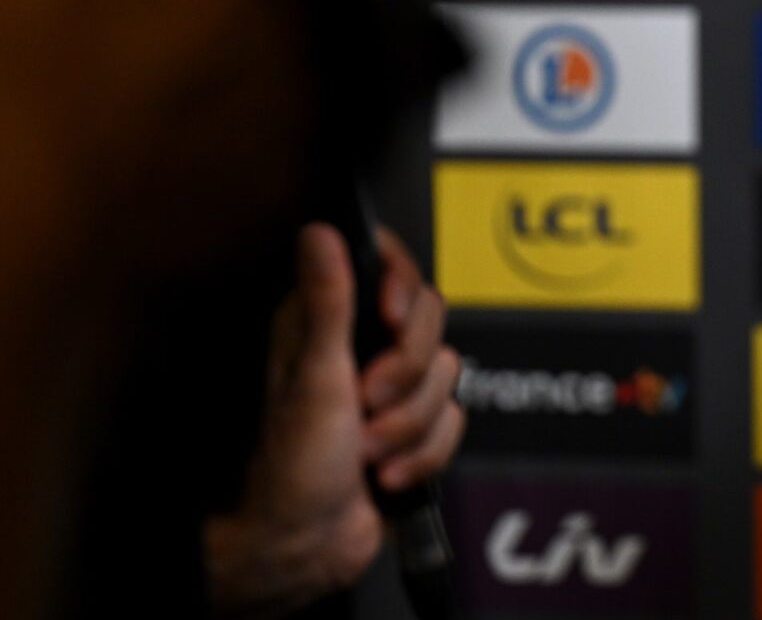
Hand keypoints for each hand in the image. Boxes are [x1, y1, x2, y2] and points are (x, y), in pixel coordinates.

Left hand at [204, 224, 463, 616]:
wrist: (303, 547)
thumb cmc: (287, 470)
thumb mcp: (313, 378)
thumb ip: (327, 302)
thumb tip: (320, 234)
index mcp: (325, 324)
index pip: (387, 266)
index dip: (403, 286)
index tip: (392, 317)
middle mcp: (358, 349)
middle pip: (430, 320)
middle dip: (406, 373)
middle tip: (367, 400)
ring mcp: (388, 390)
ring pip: (446, 376)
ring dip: (409, 424)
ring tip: (366, 448)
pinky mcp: (413, 428)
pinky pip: (454, 421)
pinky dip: (423, 453)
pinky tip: (384, 471)